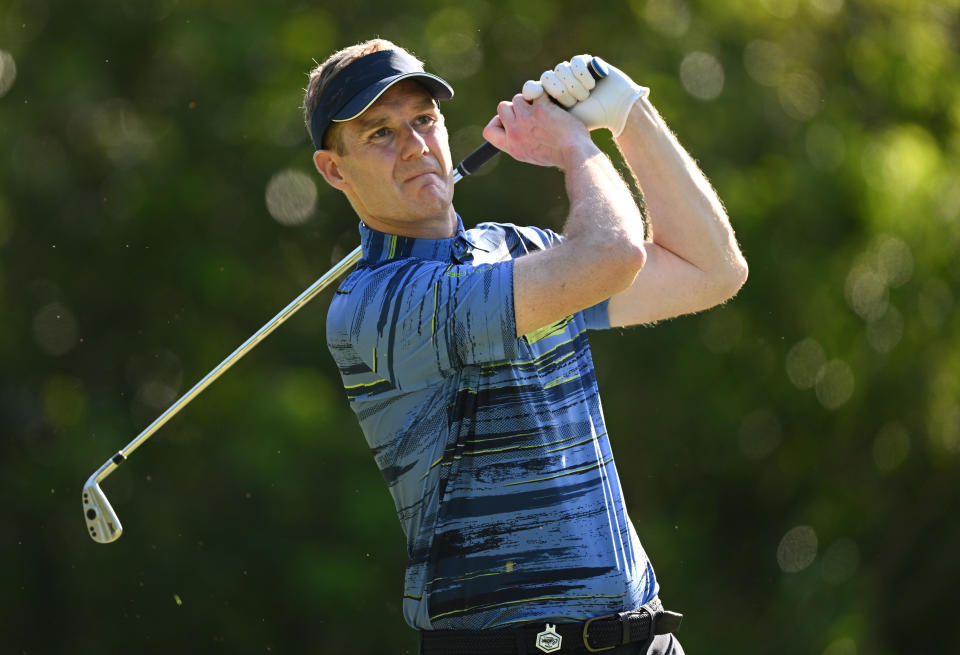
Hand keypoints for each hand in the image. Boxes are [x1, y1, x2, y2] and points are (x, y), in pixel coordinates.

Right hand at [482, 93, 596, 169]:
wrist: (574, 153)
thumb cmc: (559, 155)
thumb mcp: (532, 156)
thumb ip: (521, 143)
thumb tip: (516, 130)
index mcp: (511, 146)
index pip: (488, 131)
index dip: (497, 121)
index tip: (509, 122)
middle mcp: (514, 133)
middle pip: (502, 107)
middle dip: (516, 106)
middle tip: (531, 112)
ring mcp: (525, 119)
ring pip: (519, 97)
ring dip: (530, 100)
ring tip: (545, 108)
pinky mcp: (539, 108)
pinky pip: (536, 92)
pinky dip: (545, 95)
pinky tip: (554, 103)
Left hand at [522, 55, 649, 136]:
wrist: (615, 111)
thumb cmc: (589, 121)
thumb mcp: (561, 124)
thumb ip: (539, 120)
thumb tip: (518, 119)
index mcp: (547, 97)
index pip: (531, 87)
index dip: (532, 91)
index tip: (537, 98)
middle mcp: (557, 82)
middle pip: (546, 77)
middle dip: (559, 91)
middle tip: (572, 103)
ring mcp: (570, 71)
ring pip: (560, 69)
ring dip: (574, 86)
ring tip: (585, 96)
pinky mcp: (585, 61)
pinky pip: (575, 62)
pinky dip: (583, 74)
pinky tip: (593, 84)